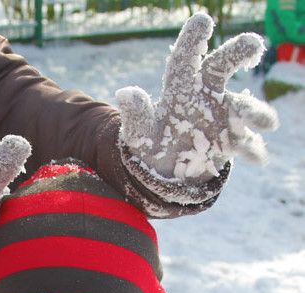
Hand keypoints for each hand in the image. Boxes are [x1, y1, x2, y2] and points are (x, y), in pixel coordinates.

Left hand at [116, 13, 277, 208]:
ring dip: (255, 111)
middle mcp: (206, 96)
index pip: (185, 60)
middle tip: (254, 45)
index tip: (202, 20)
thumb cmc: (152, 147)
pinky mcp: (232, 141)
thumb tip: (124, 94)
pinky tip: (257, 158)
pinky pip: (247, 143)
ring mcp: (223, 117)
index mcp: (181, 89)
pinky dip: (253, 149)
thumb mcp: (140, 136)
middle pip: (222, 67)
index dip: (192, 40)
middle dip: (237, 53)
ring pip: (243, 106)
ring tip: (266, 122)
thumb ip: (136, 116)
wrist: (167, 172)